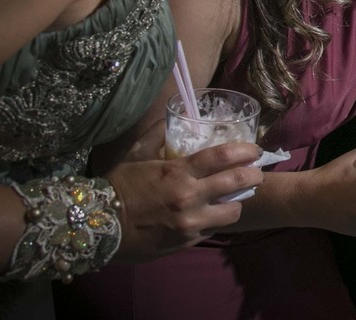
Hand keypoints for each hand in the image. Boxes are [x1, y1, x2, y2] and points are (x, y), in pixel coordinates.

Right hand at [106, 123, 263, 261]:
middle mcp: (189, 197)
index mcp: (179, 172)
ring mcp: (190, 222)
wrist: (99, 226)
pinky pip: (214, 229)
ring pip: (233, 211)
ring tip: (235, 196)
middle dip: (254, 175)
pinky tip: (213, 213)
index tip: (254, 149)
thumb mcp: (136, 153)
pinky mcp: (187, 241)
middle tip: (256, 172)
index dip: (246, 151)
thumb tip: (174, 115)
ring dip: (238, 202)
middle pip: (237, 182)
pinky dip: (217, 219)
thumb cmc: (119, 185)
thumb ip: (158, 133)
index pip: (224, 157)